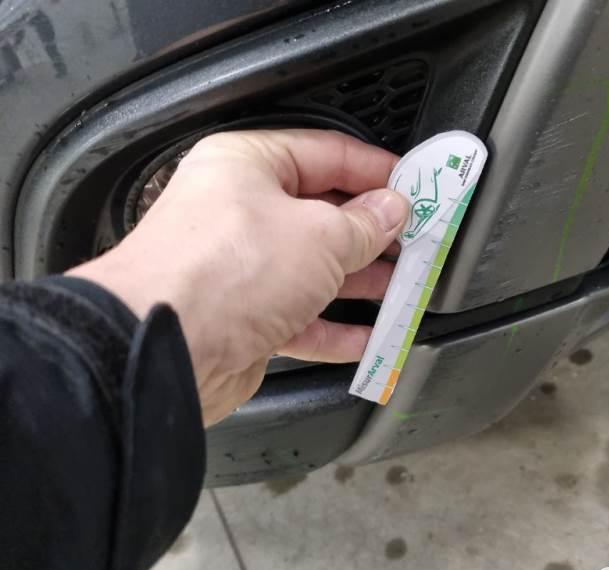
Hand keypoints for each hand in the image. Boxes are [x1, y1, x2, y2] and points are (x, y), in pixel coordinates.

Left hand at [69, 129, 407, 424]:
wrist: (164, 350)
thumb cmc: (223, 272)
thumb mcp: (319, 236)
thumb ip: (364, 224)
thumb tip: (391, 212)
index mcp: (247, 166)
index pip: (325, 153)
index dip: (375, 169)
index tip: (413, 187)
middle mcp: (239, 212)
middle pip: (322, 215)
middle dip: (373, 232)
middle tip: (416, 242)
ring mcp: (239, 268)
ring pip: (314, 270)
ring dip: (361, 282)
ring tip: (404, 289)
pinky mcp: (242, 318)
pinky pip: (301, 318)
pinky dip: (336, 329)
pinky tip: (369, 336)